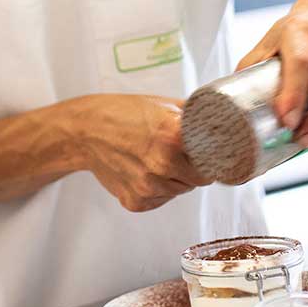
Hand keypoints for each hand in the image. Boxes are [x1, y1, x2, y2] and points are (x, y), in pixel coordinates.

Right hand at [75, 94, 210, 211]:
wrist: (85, 131)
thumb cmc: (122, 114)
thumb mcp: (162, 105)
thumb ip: (193, 116)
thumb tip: (223, 120)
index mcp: (173, 137)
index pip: (214, 161)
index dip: (213, 158)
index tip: (210, 155)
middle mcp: (162, 164)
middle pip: (200, 179)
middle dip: (194, 169)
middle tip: (179, 154)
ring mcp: (148, 186)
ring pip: (181, 191)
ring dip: (176, 179)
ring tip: (156, 160)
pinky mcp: (136, 201)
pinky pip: (161, 200)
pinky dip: (158, 190)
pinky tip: (143, 171)